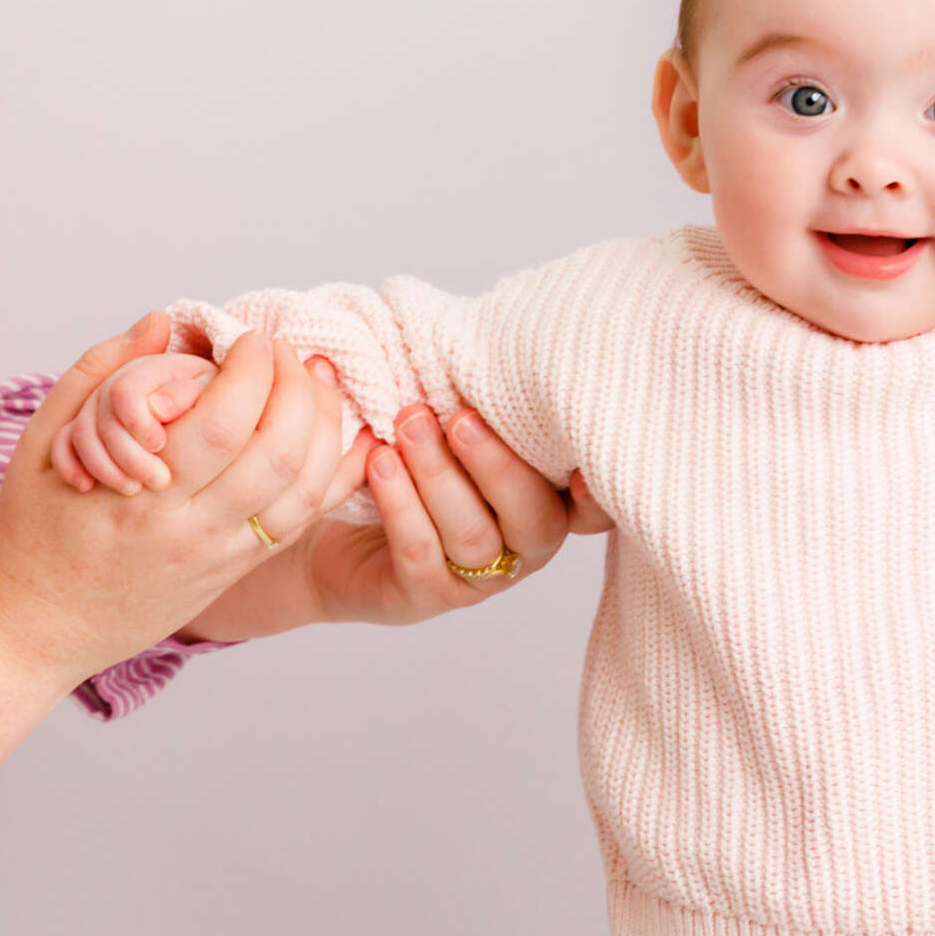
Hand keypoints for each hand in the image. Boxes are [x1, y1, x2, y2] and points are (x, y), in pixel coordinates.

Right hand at [0, 314, 366, 691]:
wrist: (43, 624)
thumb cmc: (38, 528)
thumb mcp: (41, 443)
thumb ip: (98, 374)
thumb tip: (160, 321)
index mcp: (140, 495)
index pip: (220, 422)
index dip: (252, 371)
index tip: (255, 339)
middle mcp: (191, 529)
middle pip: (276, 452)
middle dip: (297, 388)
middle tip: (291, 352)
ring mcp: (222, 553)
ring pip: (304, 487)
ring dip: (325, 425)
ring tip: (318, 379)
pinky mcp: (240, 567)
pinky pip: (306, 520)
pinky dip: (338, 475)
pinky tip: (354, 436)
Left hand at [175, 402, 613, 641]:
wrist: (336, 523)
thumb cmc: (413, 457)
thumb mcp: (456, 425)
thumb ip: (485, 401)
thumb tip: (497, 339)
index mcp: (549, 502)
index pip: (593, 507)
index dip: (597, 494)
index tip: (584, 469)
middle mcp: (525, 545)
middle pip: (533, 517)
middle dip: (496, 465)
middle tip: (460, 417)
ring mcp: (480, 578)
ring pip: (473, 535)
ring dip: (440, 477)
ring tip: (408, 427)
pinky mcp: (426, 596)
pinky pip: (419, 552)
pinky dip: (400, 505)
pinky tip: (380, 463)